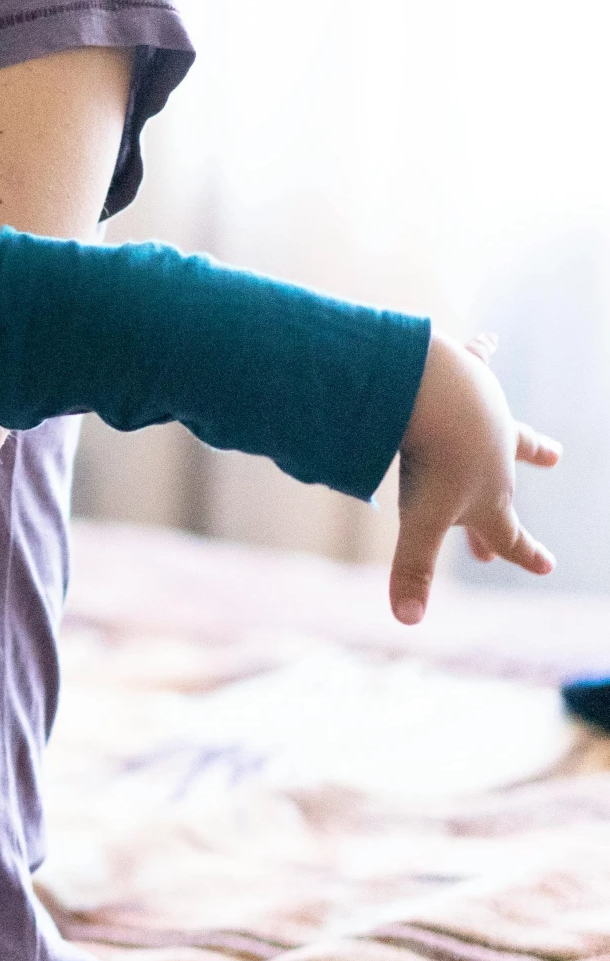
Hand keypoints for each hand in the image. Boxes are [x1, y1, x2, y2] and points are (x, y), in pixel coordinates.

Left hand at [389, 331, 559, 623]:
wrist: (440, 394)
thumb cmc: (434, 460)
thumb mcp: (421, 520)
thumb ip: (413, 569)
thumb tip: (408, 621)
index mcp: (488, 498)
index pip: (508, 536)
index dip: (524, 555)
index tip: (545, 566)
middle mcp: (495, 459)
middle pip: (505, 495)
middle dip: (505, 522)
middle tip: (507, 544)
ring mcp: (488, 418)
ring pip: (513, 436)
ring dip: (531, 447)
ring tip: (552, 453)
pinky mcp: (471, 378)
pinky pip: (480, 364)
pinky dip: (484, 352)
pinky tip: (489, 339)